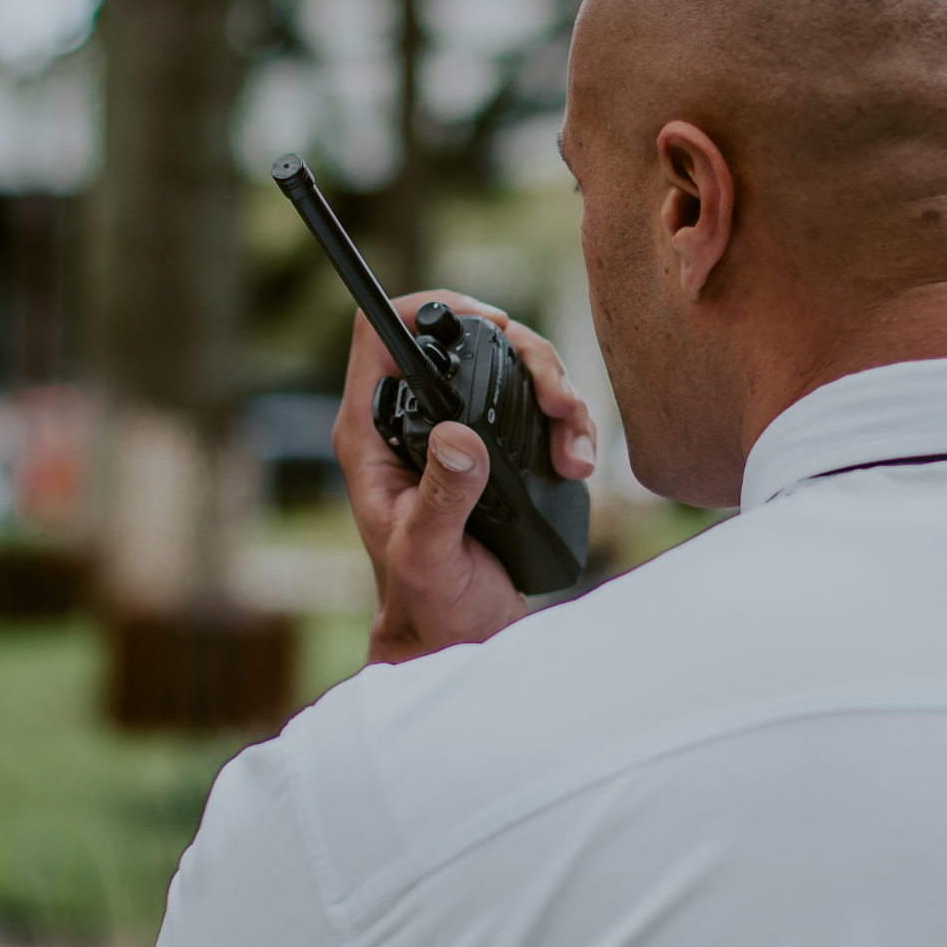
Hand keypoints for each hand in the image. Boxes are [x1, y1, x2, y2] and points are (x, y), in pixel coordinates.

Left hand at [336, 291, 598, 665]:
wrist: (459, 637)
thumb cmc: (427, 602)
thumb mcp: (428, 554)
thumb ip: (442, 498)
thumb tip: (457, 435)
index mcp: (371, 434)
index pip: (380, 334)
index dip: (430, 309)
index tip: (489, 324)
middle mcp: (410, 422)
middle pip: (464, 339)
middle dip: (522, 353)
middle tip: (555, 398)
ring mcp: (454, 433)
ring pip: (508, 368)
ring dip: (554, 391)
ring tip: (572, 442)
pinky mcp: (492, 451)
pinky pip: (533, 407)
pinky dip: (565, 422)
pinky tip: (575, 459)